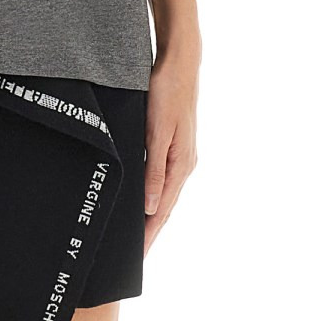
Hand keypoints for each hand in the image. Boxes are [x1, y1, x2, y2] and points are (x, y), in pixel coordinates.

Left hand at [143, 48, 198, 254]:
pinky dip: (154, 193)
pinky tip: (145, 196)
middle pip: (165, 206)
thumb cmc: (167, 93)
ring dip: (153, 214)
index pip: (163, 210)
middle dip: (151, 230)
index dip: (150, 234)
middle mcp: (184, 163)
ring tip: (138, 233)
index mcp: (181, 165)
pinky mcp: (174, 143)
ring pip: (164, 193)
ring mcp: (181, 154)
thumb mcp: (157, 132)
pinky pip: (163, 177)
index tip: (139, 256)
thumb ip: (154, 170)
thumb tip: (152, 207)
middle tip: (136, 254)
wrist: (179, 63)